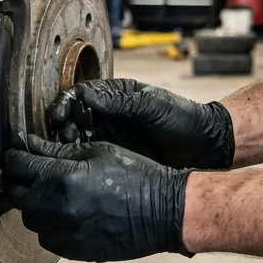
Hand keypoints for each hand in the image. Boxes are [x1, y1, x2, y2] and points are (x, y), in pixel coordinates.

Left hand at [4, 135, 190, 261]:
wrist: (164, 212)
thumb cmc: (135, 175)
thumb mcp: (99, 151)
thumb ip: (59, 150)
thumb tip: (30, 145)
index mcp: (62, 177)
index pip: (17, 166)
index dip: (14, 157)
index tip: (18, 155)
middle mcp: (57, 208)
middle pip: (16, 195)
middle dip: (20, 182)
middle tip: (32, 174)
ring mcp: (64, 233)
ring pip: (29, 219)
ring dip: (35, 205)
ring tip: (54, 196)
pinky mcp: (73, 251)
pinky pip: (46, 238)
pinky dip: (50, 226)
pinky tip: (68, 215)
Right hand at [49, 79, 234, 169]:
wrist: (205, 148)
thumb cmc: (183, 120)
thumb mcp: (152, 107)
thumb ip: (120, 101)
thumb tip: (85, 94)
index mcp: (115, 96)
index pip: (79, 96)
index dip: (64, 104)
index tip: (58, 116)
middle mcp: (108, 116)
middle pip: (73, 118)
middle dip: (63, 127)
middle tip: (64, 138)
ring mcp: (110, 137)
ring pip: (77, 139)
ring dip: (68, 145)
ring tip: (68, 153)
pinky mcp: (114, 158)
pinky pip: (90, 158)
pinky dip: (79, 161)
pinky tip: (77, 167)